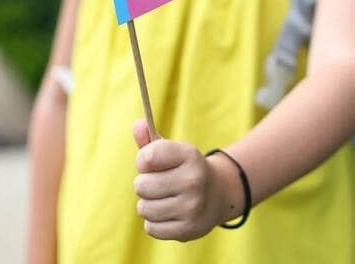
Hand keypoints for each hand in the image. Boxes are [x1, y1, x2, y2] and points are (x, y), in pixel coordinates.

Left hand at [132, 119, 221, 240]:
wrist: (218, 195)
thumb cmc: (185, 169)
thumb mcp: (173, 151)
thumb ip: (150, 139)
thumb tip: (137, 124)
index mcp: (189, 155)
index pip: (147, 157)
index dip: (143, 160)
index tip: (151, 161)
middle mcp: (193, 179)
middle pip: (140, 185)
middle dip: (144, 184)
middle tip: (159, 182)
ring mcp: (192, 206)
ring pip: (143, 208)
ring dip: (148, 204)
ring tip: (164, 198)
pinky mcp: (187, 229)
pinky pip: (151, 227)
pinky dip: (155, 222)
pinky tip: (169, 213)